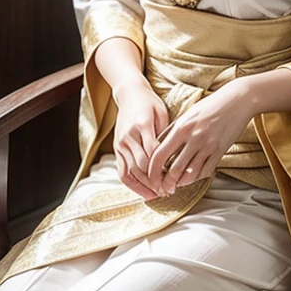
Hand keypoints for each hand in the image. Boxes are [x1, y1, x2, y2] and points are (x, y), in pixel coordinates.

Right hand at [113, 82, 169, 199]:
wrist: (129, 94)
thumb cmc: (149, 102)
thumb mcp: (161, 112)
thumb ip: (165, 132)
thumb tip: (172, 155)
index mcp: (142, 125)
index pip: (152, 152)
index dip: (162, 169)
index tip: (172, 179)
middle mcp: (129, 136)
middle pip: (140, 166)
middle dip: (154, 182)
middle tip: (167, 192)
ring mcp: (121, 143)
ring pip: (130, 171)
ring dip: (143, 186)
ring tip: (156, 196)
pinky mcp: (117, 148)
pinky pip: (122, 171)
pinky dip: (131, 184)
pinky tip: (142, 192)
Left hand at [146, 81, 251, 194]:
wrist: (237, 100)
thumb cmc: (210, 105)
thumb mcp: (187, 114)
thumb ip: (172, 130)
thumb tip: (157, 147)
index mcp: (181, 128)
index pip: (160, 155)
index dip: (152, 171)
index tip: (151, 178)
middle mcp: (193, 138)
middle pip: (173, 169)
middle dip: (165, 183)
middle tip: (162, 189)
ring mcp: (208, 146)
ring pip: (190, 174)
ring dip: (180, 184)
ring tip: (175, 186)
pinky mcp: (220, 151)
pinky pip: (206, 171)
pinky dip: (197, 178)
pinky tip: (191, 178)